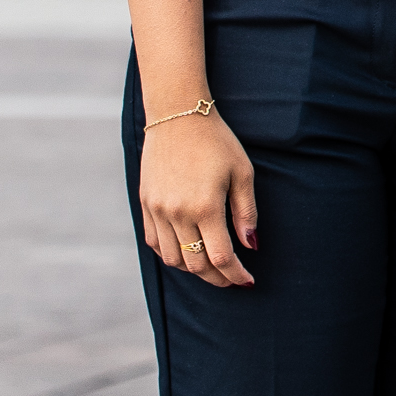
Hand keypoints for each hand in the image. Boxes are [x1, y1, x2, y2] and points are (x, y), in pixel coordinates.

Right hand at [138, 111, 256, 288]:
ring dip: (193, 269)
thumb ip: (246, 213)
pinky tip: (186, 252)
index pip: (221, 257)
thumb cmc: (216, 141)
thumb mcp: (242, 172)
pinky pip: (154, 243)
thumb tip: (250, 246)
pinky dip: (171, 254)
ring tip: (211, 266)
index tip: (247, 281)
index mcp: (205, 207)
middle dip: (217, 277)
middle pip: (196, 264)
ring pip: (173, 259)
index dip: (235, 275)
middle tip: (232, 279)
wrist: (177, 114)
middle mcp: (177, 213)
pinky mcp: (145, 204)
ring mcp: (157, 210)